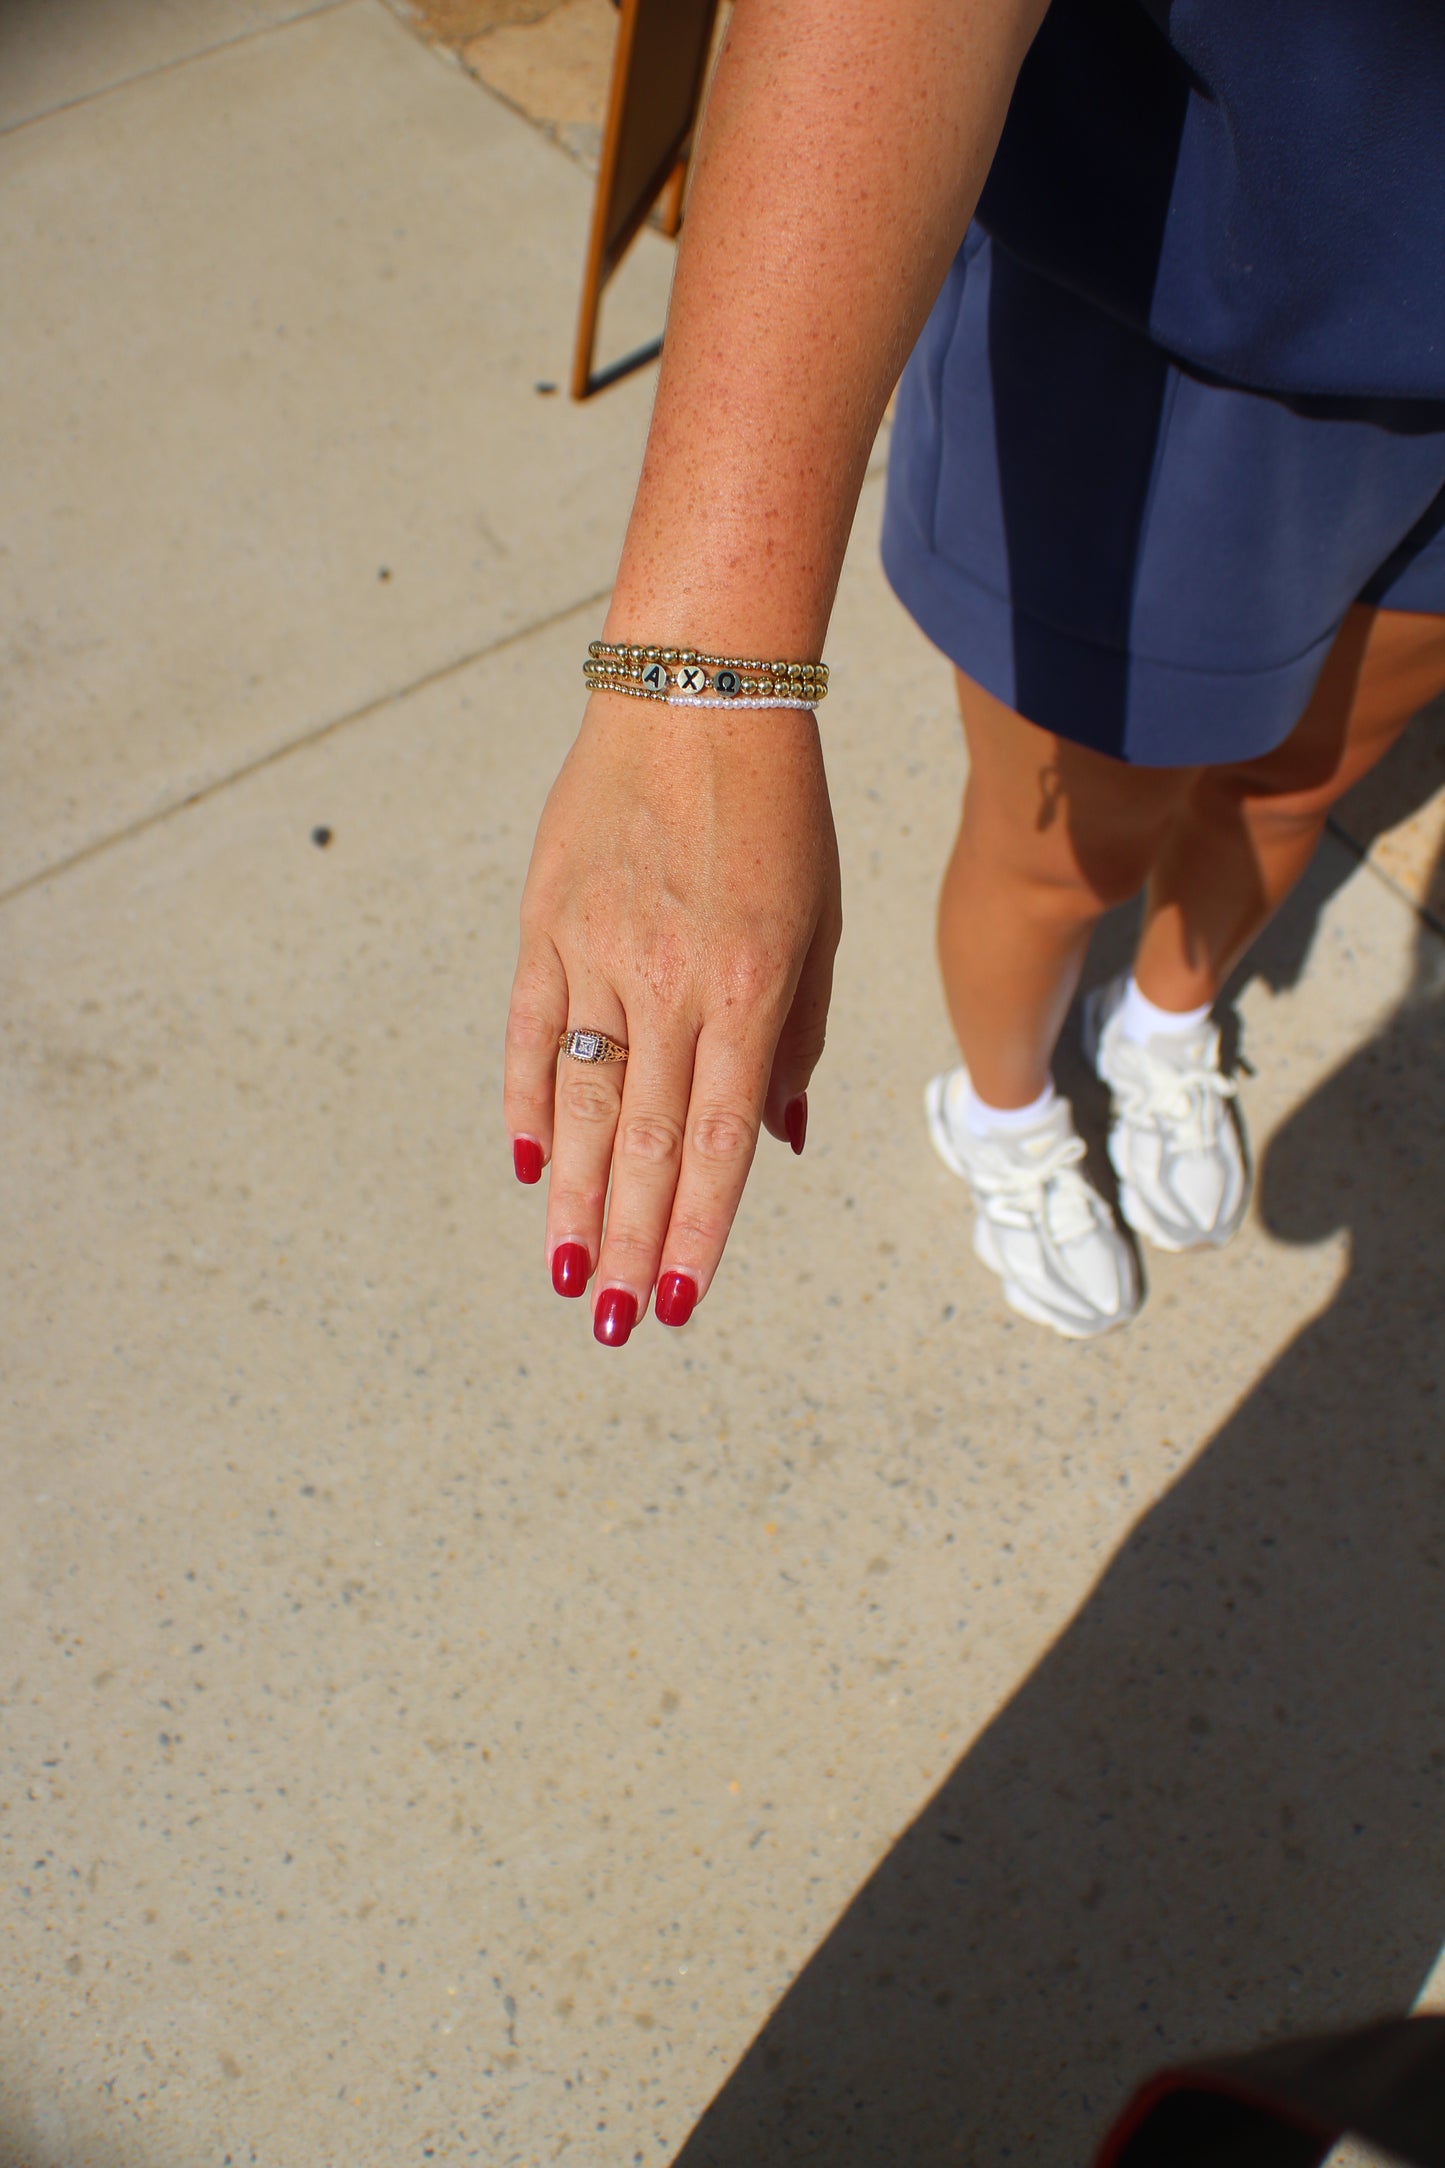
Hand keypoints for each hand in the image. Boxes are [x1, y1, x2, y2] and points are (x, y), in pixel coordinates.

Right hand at [505, 691, 841, 1341]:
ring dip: (573, 1200)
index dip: (700, 1231)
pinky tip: (528, 1169)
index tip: (681, 1301)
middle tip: (615, 1325)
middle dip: (631, 1245)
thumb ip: (799, 1036)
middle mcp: (670, 981)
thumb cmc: (781, 815)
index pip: (719, 1141)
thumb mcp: (820, 924)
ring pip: (580, 1103)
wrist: (697, 695)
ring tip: (566, 1276)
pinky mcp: (544, 922)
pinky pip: (529, 1032)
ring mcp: (596, 952)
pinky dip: (527, 1103)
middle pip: (643, 1143)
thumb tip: (780, 1141)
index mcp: (751, 987)